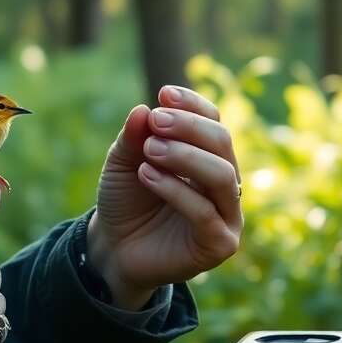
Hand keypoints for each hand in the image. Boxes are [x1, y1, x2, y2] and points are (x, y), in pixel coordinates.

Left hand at [90, 85, 242, 308]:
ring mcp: (227, 214)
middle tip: (156, 121)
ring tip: (149, 150)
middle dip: (189, 127)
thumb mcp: (123, 162)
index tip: (164, 94)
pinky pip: (205, 212)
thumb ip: (134, 137)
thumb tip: (145, 109)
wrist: (114, 247)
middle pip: (222, 142)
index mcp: (208, 156)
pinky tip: (147, 175)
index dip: (193, 105)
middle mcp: (225, 182)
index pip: (213, 120)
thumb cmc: (126, 200)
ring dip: (185, 155)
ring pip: (222, 174)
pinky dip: (175, 189)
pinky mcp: (220, 243)